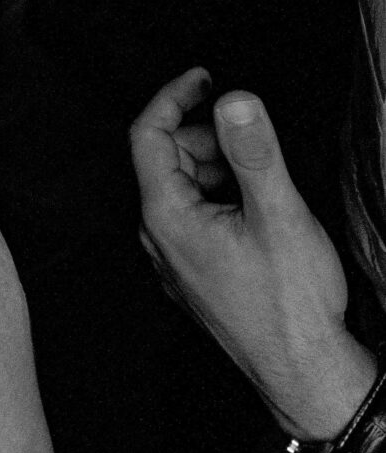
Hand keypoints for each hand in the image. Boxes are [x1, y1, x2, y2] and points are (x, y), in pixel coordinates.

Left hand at [131, 68, 377, 437]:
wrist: (306, 375)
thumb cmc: (292, 305)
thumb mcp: (279, 216)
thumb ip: (254, 153)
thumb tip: (234, 100)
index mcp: (166, 217)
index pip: (146, 135)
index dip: (173, 96)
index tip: (204, 77)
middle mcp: (160, 238)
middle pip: (167, 158)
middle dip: (206, 134)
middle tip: (254, 136)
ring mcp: (177, 260)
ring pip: (184, 188)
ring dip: (218, 167)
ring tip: (266, 180)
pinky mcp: (197, 275)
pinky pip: (197, 218)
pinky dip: (222, 197)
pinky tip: (260, 210)